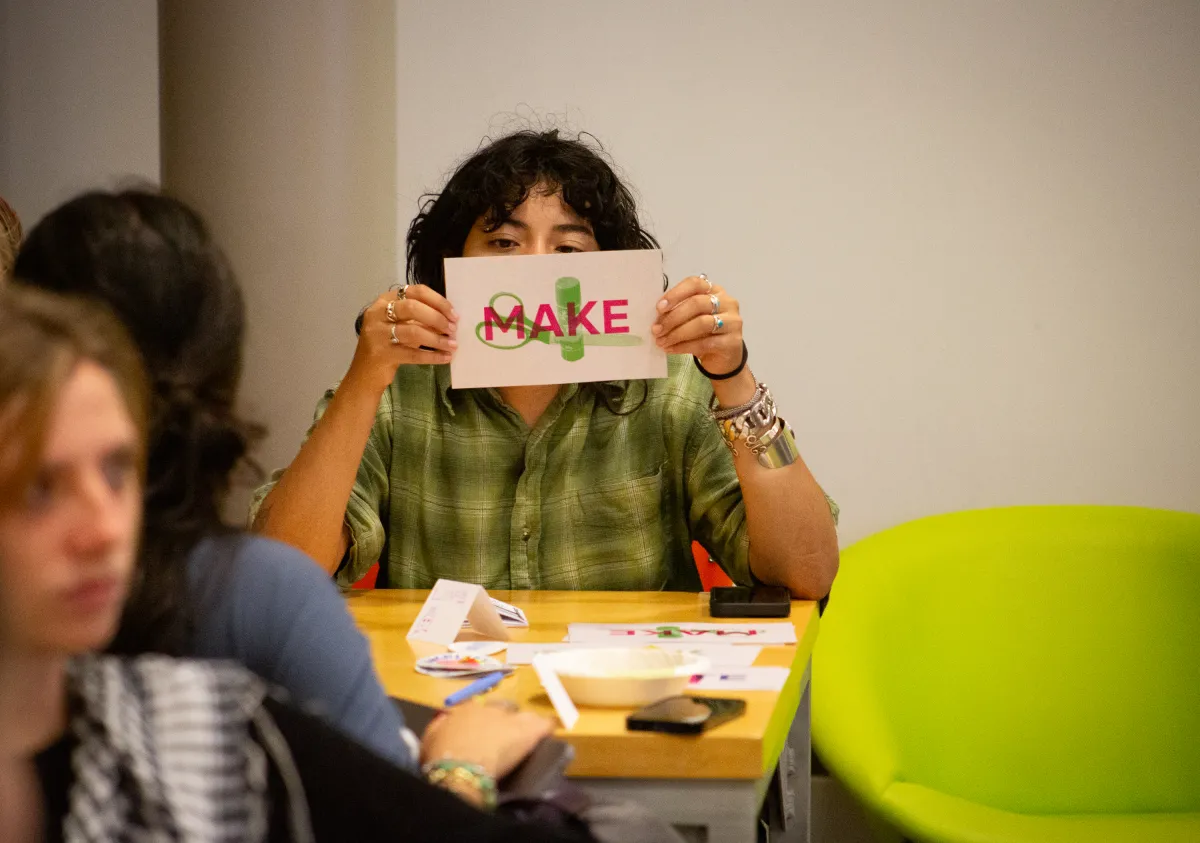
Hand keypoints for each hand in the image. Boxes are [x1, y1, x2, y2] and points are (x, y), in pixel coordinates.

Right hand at [348, 284, 458, 391]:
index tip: (454, 314)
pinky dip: (432, 356)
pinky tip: (445, 357)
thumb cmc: (388, 343)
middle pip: (413, 308)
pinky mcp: (382, 354)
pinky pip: (412, 354)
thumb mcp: (402, 324)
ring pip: (413, 331)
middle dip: (437, 318)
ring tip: (452, 345)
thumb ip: (421, 317)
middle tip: (452, 329)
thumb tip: (449, 318)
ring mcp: (378, 333)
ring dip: (437, 339)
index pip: (416, 292)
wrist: (365, 372)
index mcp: (385, 300)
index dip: (438, 302)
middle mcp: (378, 313)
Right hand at [420, 700, 553, 779]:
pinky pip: (543, 724)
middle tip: (503, 736)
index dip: (480, 719)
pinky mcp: (526, 731)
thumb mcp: (430, 738)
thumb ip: (439, 726)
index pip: (476, 708)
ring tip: (529, 734)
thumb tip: (444, 720)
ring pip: (523, 715)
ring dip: (525, 723)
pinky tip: (553, 729)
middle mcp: (488, 709)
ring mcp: (509, 718)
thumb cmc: (440, 756)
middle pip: (502, 708)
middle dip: (504, 718)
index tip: (479, 730)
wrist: (459, 766)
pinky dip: (547, 727)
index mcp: (465, 710)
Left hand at [652, 274, 743, 375]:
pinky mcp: (733, 342)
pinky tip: (671, 349)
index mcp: (715, 290)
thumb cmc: (705, 334)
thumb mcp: (692, 318)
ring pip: (701, 323)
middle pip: (697, 303)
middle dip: (673, 317)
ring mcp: (733, 322)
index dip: (675, 294)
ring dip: (677, 333)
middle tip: (656, 330)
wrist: (724, 358)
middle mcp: (727, 302)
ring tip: (661, 341)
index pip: (695, 283)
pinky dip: (684, 346)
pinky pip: (704, 343)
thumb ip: (679, 311)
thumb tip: (657, 317)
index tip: (659, 308)